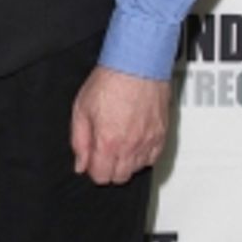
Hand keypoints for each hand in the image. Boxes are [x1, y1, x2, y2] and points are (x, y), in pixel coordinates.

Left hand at [70, 66, 169, 185]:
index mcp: (108, 141)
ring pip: (137, 169)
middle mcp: (130, 145)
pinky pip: (153, 158)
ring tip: (118, 144)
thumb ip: (79, 141)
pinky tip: (135, 144)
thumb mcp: (81, 109)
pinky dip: (143, 156)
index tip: (91, 160)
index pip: (101, 176)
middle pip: (119, 177)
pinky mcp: (161, 133)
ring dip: (126, 162)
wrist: (136, 64)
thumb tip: (81, 162)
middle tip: (103, 152)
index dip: (93, 170)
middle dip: (108, 169)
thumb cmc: (110, 80)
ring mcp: (148, 140)